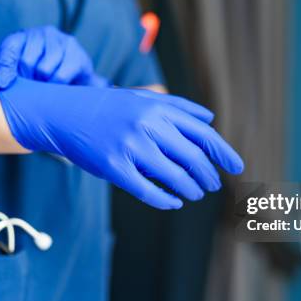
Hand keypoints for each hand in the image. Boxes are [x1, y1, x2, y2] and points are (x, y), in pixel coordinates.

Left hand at [0, 26, 109, 89]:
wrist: (79, 80)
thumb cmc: (44, 76)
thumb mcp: (23, 73)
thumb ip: (6, 73)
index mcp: (26, 36)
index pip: (10, 47)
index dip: (4, 67)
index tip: (3, 85)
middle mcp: (45, 33)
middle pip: (27, 61)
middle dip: (27, 80)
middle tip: (31, 90)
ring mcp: (64, 42)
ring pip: (44, 70)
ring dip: (43, 85)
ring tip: (46, 90)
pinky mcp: (79, 56)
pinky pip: (60, 77)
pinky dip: (56, 87)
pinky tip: (58, 89)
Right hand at [0, 79, 243, 208]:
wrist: (64, 114)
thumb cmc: (108, 107)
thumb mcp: (143, 97)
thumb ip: (178, 106)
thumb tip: (210, 117)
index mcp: (158, 108)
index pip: (202, 134)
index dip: (223, 153)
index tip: (237, 167)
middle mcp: (147, 126)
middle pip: (192, 158)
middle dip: (208, 176)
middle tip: (213, 186)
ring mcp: (130, 147)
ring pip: (174, 176)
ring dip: (191, 189)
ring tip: (195, 194)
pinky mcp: (113, 167)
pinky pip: (147, 190)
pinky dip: (166, 200)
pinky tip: (174, 202)